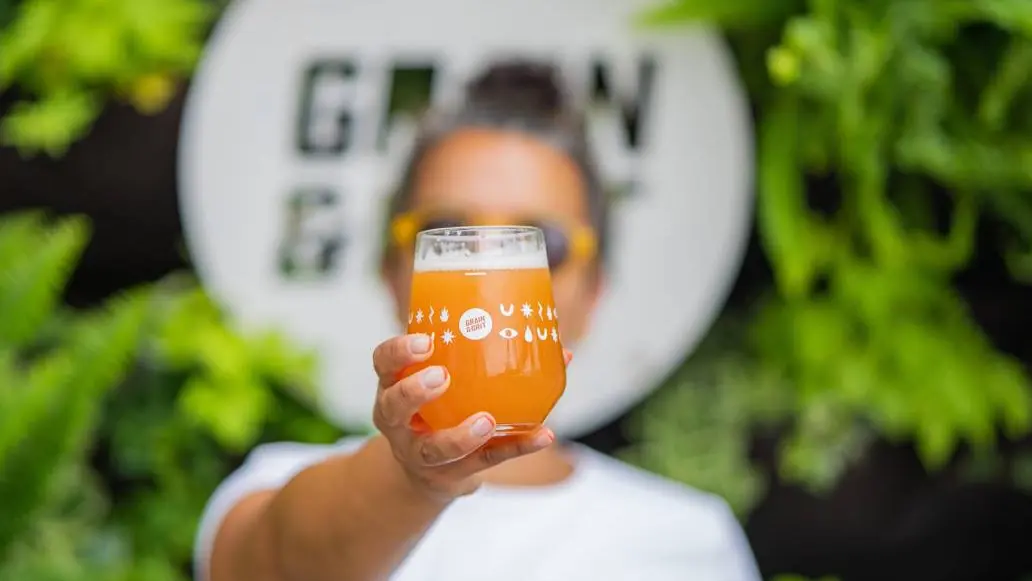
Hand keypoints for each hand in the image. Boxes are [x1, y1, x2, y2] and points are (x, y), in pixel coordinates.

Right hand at [371, 333, 569, 500]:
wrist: (426, 470)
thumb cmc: (439, 407)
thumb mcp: (441, 380)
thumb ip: (482, 358)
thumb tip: (561, 348)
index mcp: (394, 385)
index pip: (383, 362)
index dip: (398, 352)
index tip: (424, 341)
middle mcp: (399, 422)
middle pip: (394, 407)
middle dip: (414, 392)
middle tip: (441, 377)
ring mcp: (421, 452)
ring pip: (435, 448)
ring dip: (461, 435)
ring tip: (487, 420)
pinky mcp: (452, 473)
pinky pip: (484, 462)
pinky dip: (516, 448)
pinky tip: (543, 435)